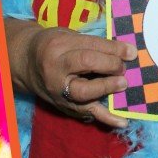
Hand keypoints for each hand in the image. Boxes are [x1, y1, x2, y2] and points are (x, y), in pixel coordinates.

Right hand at [5, 19, 135, 129]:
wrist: (26, 64)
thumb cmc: (52, 46)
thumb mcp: (68, 36)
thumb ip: (93, 43)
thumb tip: (126, 52)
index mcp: (57, 46)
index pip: (90, 46)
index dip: (114, 49)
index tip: (131, 51)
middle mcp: (56, 70)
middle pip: (85, 64)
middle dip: (109, 65)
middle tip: (123, 66)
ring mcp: (59, 91)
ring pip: (84, 92)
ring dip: (107, 88)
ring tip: (123, 84)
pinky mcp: (65, 106)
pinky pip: (86, 113)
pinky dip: (106, 118)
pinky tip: (123, 122)